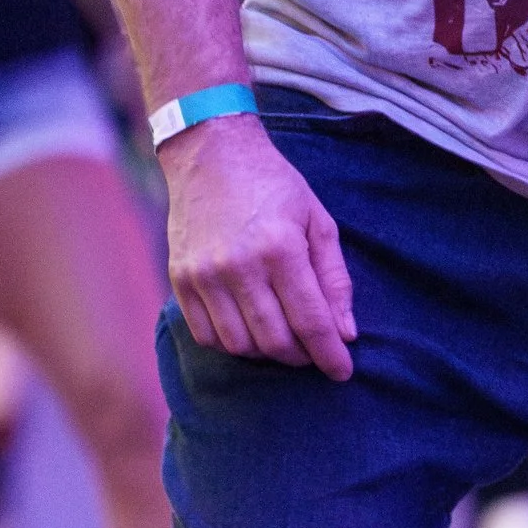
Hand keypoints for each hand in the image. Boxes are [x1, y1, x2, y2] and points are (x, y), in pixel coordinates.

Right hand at [162, 117, 356, 378]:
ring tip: (283, 339)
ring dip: (267, 353)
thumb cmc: (274, 186)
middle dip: (301, 356)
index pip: (310, 321)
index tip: (343, 372)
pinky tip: (249, 329)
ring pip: (240, 345)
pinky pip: (206, 335)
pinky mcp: (181, 279)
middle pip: (275, 341)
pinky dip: (232, 343)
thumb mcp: (318, 221)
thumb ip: (334, 279)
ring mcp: (204, 275)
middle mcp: (238, 266)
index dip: (330, 354)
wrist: (211, 155)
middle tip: (313, 350)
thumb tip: (346, 333)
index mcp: (280, 248)